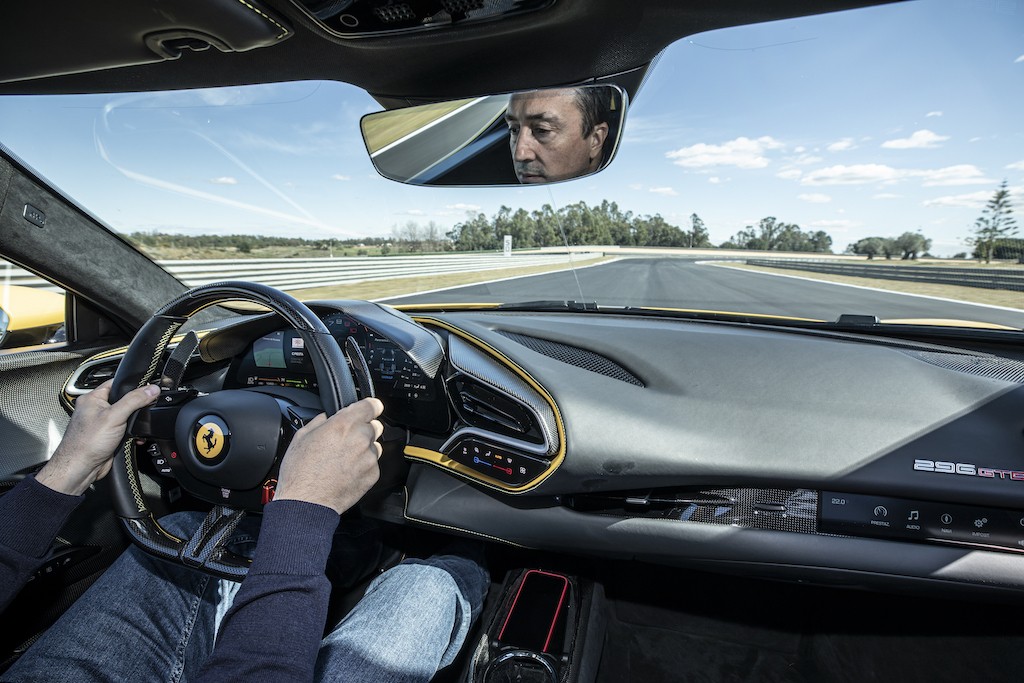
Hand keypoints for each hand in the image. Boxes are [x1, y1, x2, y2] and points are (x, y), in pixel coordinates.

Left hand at [37, 380, 160, 495]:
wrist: (81, 468)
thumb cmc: (86, 443)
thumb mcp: (114, 416)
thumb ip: (134, 400)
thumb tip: (151, 389)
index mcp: (92, 399)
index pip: (116, 383)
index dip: (132, 384)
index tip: (148, 387)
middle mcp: (96, 410)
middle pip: (123, 400)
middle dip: (136, 406)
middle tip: (144, 408)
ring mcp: (102, 424)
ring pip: (125, 416)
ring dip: (134, 422)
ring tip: (136, 426)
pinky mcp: (108, 436)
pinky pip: (124, 430)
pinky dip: (132, 433)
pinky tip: (135, 437)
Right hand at [274, 398, 383, 513]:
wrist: (307, 503)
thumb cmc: (301, 473)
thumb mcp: (301, 438)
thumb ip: (319, 422)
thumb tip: (326, 417)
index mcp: (343, 425)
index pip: (371, 405)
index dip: (370, 406)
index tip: (370, 408)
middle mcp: (360, 438)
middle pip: (374, 426)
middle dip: (362, 430)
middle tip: (345, 441)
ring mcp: (369, 457)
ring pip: (374, 445)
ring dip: (363, 448)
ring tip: (343, 460)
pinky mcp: (373, 474)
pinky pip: (372, 464)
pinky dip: (363, 466)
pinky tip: (346, 472)